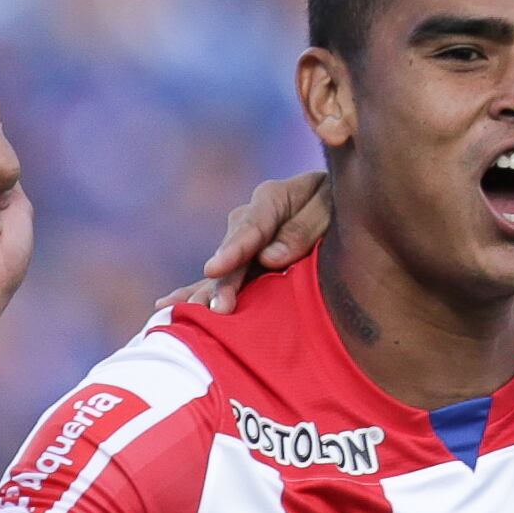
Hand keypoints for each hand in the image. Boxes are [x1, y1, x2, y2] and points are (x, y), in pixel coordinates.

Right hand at [153, 171, 329, 313]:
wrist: (346, 202)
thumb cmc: (343, 203)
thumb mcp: (332, 207)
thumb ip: (305, 229)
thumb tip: (270, 259)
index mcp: (276, 198)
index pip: (254, 224)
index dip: (236, 247)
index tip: (216, 267)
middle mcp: (253, 219)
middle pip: (234, 252)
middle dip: (223, 281)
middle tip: (214, 309)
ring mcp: (245, 242)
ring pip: (222, 269)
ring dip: (206, 292)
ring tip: (187, 314)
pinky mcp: (246, 262)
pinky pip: (220, 279)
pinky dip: (197, 292)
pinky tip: (167, 307)